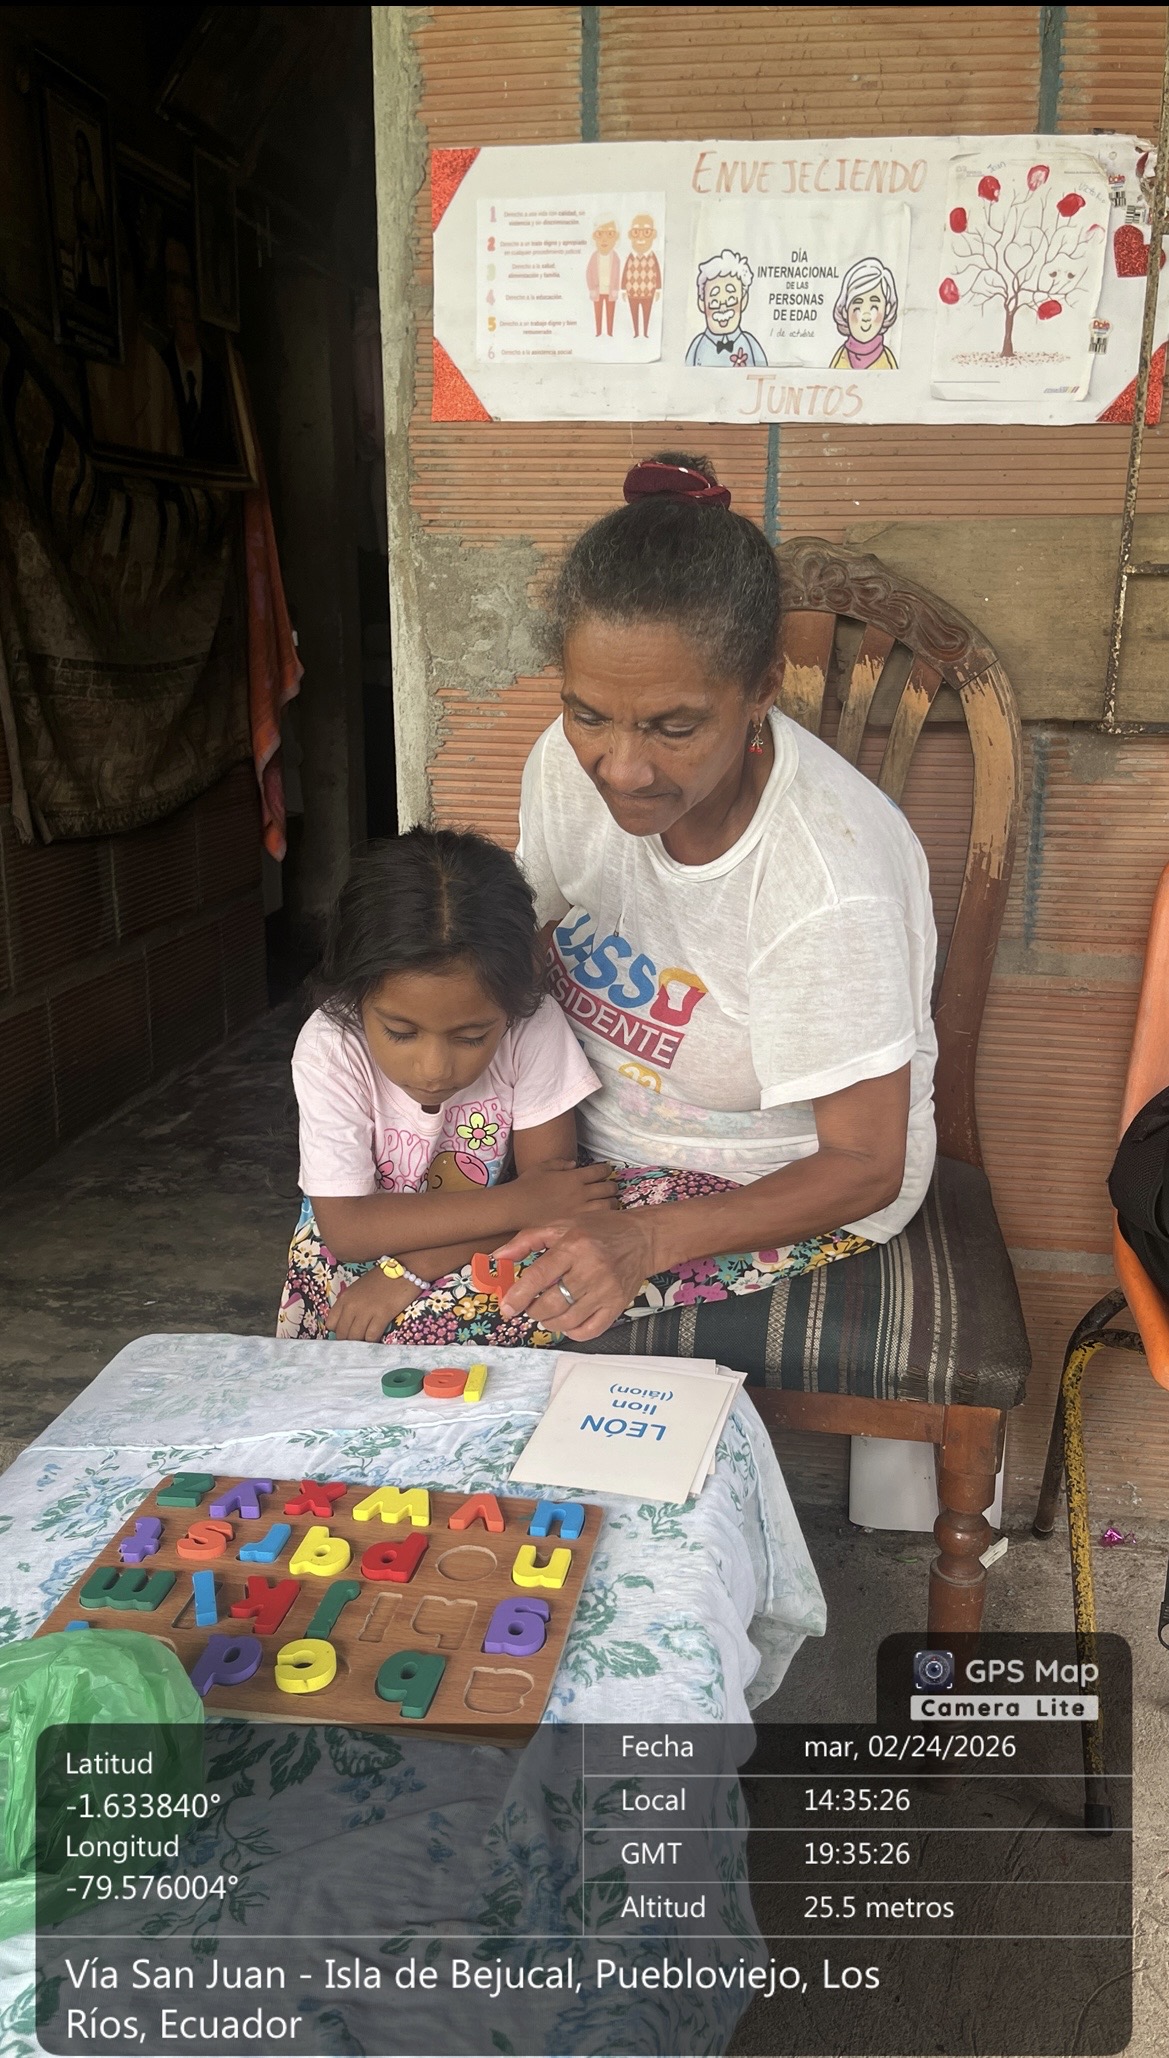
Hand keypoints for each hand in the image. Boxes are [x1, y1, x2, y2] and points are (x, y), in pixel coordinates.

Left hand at [330, 1265, 419, 1341]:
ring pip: (355, 1338)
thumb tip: (348, 1323)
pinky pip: (371, 1337)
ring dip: (361, 1342)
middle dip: (349, 1341)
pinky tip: (378, 1337)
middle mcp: (351, 1306)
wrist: (405, 1270)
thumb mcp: (359, 1289)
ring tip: (368, 1341)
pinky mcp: (382, 1316)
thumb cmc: (383, 1278)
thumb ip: (350, 1304)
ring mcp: (366, 1311)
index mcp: (344, 1298)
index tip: (348, 1332)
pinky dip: (373, 1341)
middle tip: (358, 1341)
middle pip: (342, 1334)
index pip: (331, 1324)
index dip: (339, 1331)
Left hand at [495, 1210, 657, 1341]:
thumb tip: (498, 1257)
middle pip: (552, 1304)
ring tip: (546, 1312)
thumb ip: (527, 1240)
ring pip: (567, 1320)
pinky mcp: (617, 1305)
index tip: (507, 1307)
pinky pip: (588, 1331)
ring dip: (548, 1321)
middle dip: (532, 1310)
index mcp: (574, 1245)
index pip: (540, 1276)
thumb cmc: (598, 1230)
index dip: (519, 1295)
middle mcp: (591, 1268)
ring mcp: (606, 1290)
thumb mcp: (561, 1225)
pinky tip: (566, 1321)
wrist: (642, 1238)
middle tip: (529, 1306)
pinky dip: (571, 1332)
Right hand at [511, 1158, 618, 1223]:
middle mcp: (581, 1192)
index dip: (605, 1170)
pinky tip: (602, 1217)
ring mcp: (580, 1209)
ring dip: (612, 1203)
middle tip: (611, 1188)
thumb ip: (560, 1164)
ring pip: (607, 1205)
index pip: (599, 1171)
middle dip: (612, 1187)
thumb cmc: (527, 1185)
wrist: (517, 1206)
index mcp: (574, 1177)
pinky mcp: (576, 1223)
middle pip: (608, 1188)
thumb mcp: (543, 1167)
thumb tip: (574, 1164)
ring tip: (610, 1203)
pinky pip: (598, 1219)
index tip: (606, 1171)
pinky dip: (604, 1217)